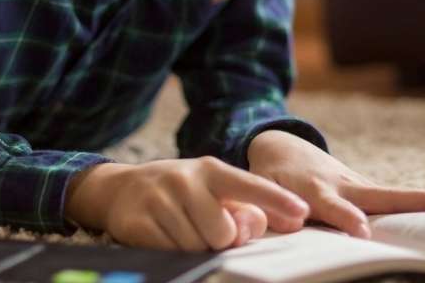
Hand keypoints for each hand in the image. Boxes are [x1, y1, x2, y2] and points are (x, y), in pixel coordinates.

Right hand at [64, 157, 310, 250]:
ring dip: (194, 248)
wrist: (123, 189)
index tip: (302, 212)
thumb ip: (241, 208)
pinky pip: (170, 254)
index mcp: (210, 169)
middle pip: (223, 233)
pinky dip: (172, 252)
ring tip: (182, 230)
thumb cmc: (181, 193)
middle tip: (205, 229)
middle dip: (219, 240)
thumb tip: (258, 224)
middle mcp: (185, 179)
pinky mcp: (137, 222)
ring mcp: (159, 199)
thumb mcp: (211, 191)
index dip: (277, 200)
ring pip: (196, 247)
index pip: (249, 185)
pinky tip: (164, 236)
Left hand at [246, 130, 424, 238]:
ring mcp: (360, 186)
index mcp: (315, 188)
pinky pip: (397, 202)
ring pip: (396, 197)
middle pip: (383, 195)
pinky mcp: (368, 190)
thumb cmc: (271, 175)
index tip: (362, 232)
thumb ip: (274, 206)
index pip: (334, 206)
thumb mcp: (262, 187)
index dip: (347, 217)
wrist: (282, 145)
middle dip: (412, 202)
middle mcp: (345, 185)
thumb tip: (293, 223)